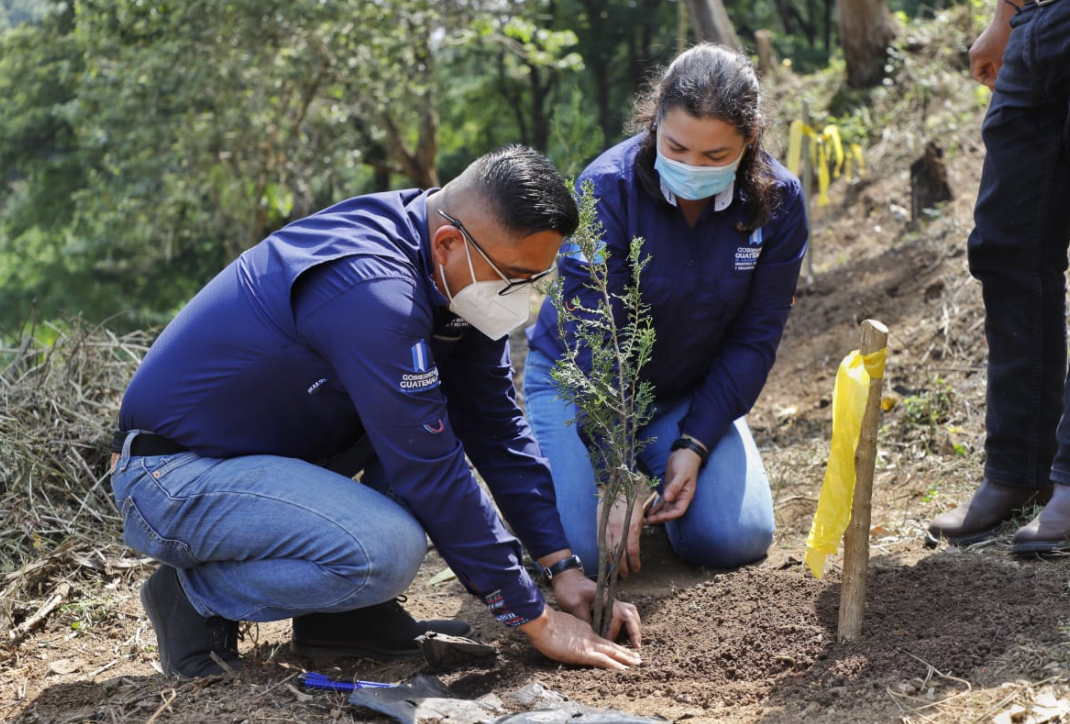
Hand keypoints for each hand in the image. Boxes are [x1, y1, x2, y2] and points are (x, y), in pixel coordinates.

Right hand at [519, 606, 641, 669]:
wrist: (541, 622)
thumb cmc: (543, 626)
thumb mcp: (558, 628)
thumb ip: (566, 633)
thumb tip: (565, 637)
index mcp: (583, 630)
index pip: (601, 640)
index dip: (613, 646)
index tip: (621, 651)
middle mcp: (589, 637)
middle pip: (611, 646)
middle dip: (625, 652)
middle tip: (637, 658)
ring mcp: (587, 644)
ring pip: (612, 652)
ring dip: (625, 658)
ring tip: (637, 663)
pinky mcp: (583, 653)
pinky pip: (602, 660)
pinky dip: (614, 664)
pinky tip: (623, 669)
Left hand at [550, 569, 641, 647]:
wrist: (565, 576)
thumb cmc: (569, 589)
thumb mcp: (574, 604)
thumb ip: (585, 619)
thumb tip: (594, 635)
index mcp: (605, 598)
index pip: (616, 617)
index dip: (614, 631)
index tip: (609, 642)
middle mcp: (612, 599)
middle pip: (630, 614)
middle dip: (634, 630)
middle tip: (636, 646)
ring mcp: (611, 601)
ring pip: (630, 613)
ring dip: (634, 626)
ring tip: (634, 641)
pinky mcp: (607, 604)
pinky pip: (623, 613)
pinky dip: (628, 623)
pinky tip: (624, 634)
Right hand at [597, 493, 646, 576]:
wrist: (613, 489)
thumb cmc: (630, 502)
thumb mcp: (639, 517)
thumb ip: (636, 533)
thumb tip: (634, 548)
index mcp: (630, 528)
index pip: (632, 552)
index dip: (634, 563)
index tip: (636, 569)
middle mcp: (618, 531)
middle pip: (619, 555)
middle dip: (622, 568)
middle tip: (625, 575)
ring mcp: (607, 529)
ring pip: (608, 551)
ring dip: (612, 563)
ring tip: (616, 570)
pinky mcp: (600, 528)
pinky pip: (602, 544)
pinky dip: (605, 553)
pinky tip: (607, 558)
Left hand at [646, 448, 699, 523]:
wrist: (685, 453)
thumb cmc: (686, 462)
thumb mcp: (681, 474)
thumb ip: (675, 486)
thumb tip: (668, 498)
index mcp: (686, 495)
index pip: (679, 511)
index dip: (669, 516)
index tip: (658, 518)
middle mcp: (681, 497)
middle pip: (671, 512)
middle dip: (661, 517)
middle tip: (649, 521)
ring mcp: (674, 493)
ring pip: (666, 508)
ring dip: (658, 513)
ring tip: (648, 518)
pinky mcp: (669, 489)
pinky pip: (663, 501)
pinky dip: (657, 506)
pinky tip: (650, 511)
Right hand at [969, 7, 1015, 89]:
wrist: (1008, 17)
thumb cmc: (1003, 38)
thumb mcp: (1001, 60)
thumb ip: (998, 74)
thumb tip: (998, 87)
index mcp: (975, 56)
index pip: (977, 75)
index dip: (986, 81)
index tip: (997, 84)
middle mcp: (977, 52)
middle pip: (983, 69)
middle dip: (993, 76)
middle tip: (1003, 83)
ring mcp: (984, 46)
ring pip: (990, 63)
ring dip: (998, 68)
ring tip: (1007, 73)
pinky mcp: (991, 42)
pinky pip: (993, 56)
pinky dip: (1000, 61)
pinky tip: (1009, 63)